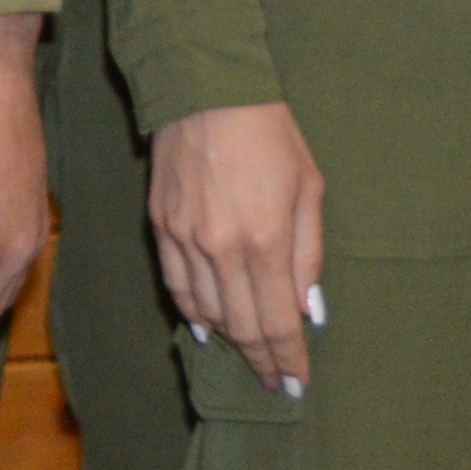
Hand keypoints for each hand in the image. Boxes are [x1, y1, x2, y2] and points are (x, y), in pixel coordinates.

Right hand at [151, 101, 323, 393]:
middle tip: (275, 380)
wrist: (204, 87)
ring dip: (229, 339)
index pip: (278, 322)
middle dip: (262, 360)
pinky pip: (176, 284)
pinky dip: (192, 311)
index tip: (297, 382)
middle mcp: (221, 248)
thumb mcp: (309, 188)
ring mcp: (185, 238)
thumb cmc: (269, 132)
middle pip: (241, 326)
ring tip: (247, 352)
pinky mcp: (161, 224)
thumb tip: (307, 308)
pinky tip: (204, 325)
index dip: (289, 359)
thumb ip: (309, 253)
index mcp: (265, 240)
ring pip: (205, 312)